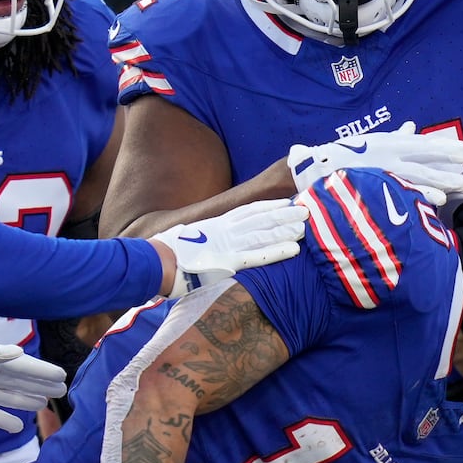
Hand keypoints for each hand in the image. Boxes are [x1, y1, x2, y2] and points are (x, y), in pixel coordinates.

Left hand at [0, 321, 67, 431]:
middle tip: (61, 390)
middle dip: (40, 385)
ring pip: (8, 397)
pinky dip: (2, 420)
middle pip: (20, 382)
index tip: (63, 376)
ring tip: (43, 404)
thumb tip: (19, 353)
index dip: (43, 372)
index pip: (24, 368)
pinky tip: (17, 427)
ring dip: (26, 400)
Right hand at [152, 199, 308, 298]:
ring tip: (305, 225)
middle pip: (261, 218)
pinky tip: (293, 249)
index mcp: (215, 224)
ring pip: (264, 233)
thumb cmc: (165, 253)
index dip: (268, 206)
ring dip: (286, 229)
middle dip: (284, 213)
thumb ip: (200, 240)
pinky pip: (258, 255)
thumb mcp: (185, 239)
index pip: (247, 211)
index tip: (284, 201)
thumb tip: (201, 241)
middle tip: (306, 208)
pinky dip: (276, 251)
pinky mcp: (229, 262)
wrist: (156, 261)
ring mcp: (228, 245)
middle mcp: (225, 230)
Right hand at [287, 121, 462, 205]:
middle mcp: (387, 154)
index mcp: (389, 143)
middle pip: (425, 155)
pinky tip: (435, 198)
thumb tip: (411, 126)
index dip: (451, 147)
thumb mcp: (371, 143)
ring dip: (439, 178)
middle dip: (452, 157)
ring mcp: (380, 169)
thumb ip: (394, 138)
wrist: (310, 168)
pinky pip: (399, 190)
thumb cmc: (343, 156)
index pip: (426, 144)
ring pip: (416, 173)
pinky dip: (418, 194)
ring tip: (461, 184)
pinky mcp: (372, 184)